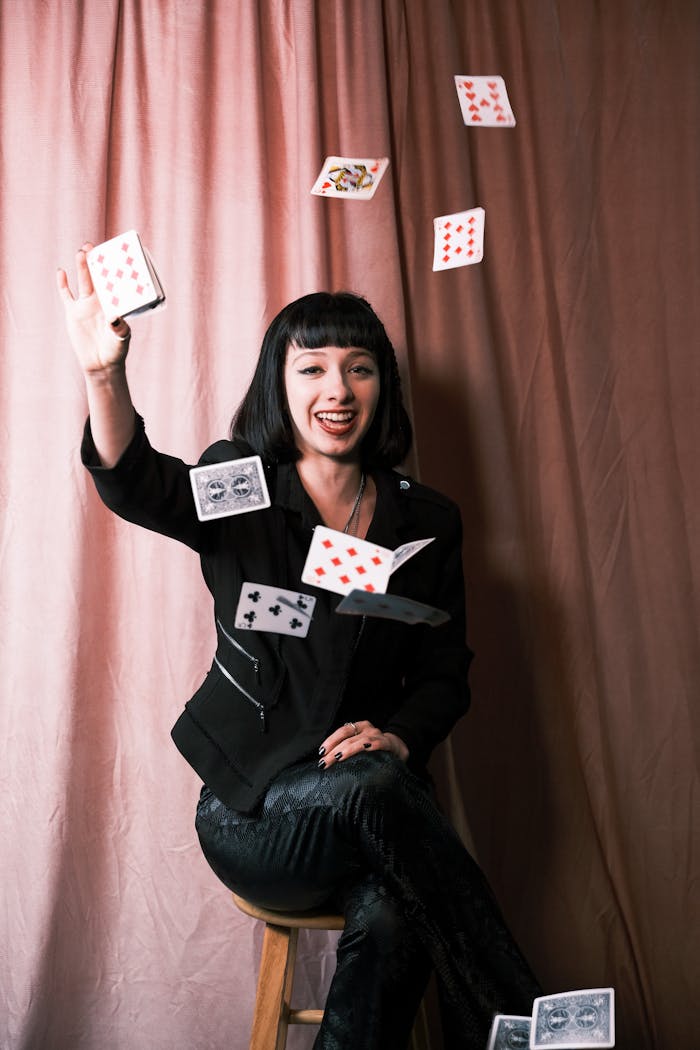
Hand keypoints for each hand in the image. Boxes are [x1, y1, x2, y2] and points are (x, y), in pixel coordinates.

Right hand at [56, 243, 131, 374]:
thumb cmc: (116, 350)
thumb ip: (119, 327)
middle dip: (94, 261)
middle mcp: (100, 301)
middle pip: (97, 276)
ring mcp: (85, 305)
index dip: (111, 268)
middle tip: (91, 246)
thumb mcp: (121, 339)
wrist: (101, 364)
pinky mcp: (73, 313)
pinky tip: (61, 272)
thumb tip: (114, 317)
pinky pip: (66, 295)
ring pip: (83, 282)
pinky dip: (63, 284)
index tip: (111, 253)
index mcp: (114, 303)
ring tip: (81, 252)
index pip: (113, 282)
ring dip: (82, 267)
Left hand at [318, 720, 408, 768]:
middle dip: (333, 750)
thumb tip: (326, 762)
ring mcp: (377, 735)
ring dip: (347, 749)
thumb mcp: (360, 746)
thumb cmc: (374, 749)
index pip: (342, 732)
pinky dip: (370, 746)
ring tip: (337, 757)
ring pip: (360, 741)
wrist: (398, 747)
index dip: (330, 741)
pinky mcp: (387, 743)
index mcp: (358, 727)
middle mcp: (367, 729)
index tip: (321, 752)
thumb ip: (347, 750)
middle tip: (324, 762)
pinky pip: (377, 743)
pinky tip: (364, 749)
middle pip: (347, 738)